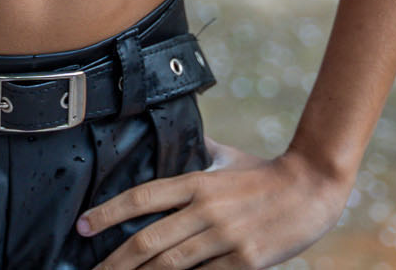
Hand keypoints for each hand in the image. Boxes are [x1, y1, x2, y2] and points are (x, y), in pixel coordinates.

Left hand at [78, 141, 352, 268]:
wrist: (314, 187)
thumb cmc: (265, 173)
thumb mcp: (227, 157)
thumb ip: (198, 152)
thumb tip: (174, 139)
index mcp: (197, 182)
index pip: (142, 197)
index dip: (108, 213)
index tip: (82, 227)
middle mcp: (206, 210)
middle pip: (148, 241)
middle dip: (114, 262)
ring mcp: (225, 238)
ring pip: (170, 266)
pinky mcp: (244, 262)